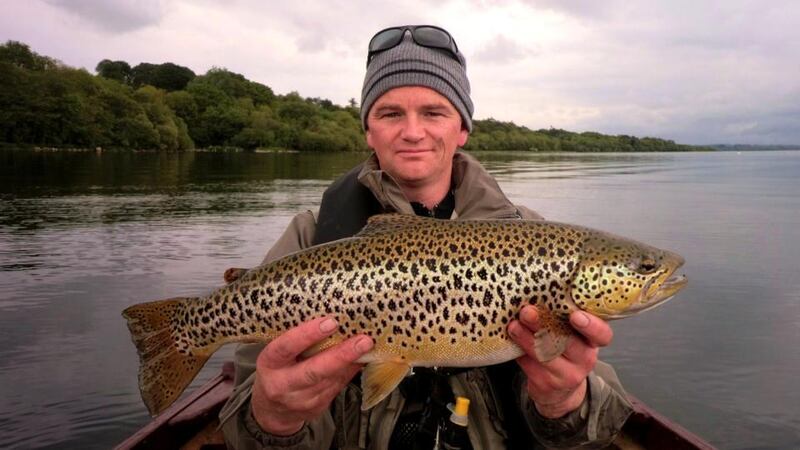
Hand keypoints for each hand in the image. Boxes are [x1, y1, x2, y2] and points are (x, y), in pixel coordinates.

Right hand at [251, 316, 373, 434]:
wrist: (273, 411)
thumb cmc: (277, 370)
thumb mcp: (277, 354)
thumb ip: (296, 340)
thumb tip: (331, 318)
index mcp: (269, 363)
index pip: (286, 347)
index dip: (308, 334)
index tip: (331, 322)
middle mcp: (282, 384)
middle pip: (314, 371)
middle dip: (341, 355)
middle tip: (363, 340)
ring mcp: (300, 400)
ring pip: (330, 380)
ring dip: (352, 362)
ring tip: (368, 346)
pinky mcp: (316, 408)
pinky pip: (337, 387)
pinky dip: (350, 371)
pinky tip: (361, 358)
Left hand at [508, 306, 612, 418]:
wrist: (560, 390)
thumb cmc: (564, 349)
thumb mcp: (571, 334)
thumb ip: (562, 317)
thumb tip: (538, 292)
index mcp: (592, 341)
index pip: (602, 334)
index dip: (591, 325)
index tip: (575, 315)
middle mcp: (584, 359)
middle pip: (566, 342)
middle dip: (544, 325)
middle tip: (527, 311)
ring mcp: (566, 375)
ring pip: (544, 354)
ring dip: (526, 337)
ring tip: (513, 325)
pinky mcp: (546, 384)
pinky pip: (530, 365)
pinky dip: (519, 349)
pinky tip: (511, 338)